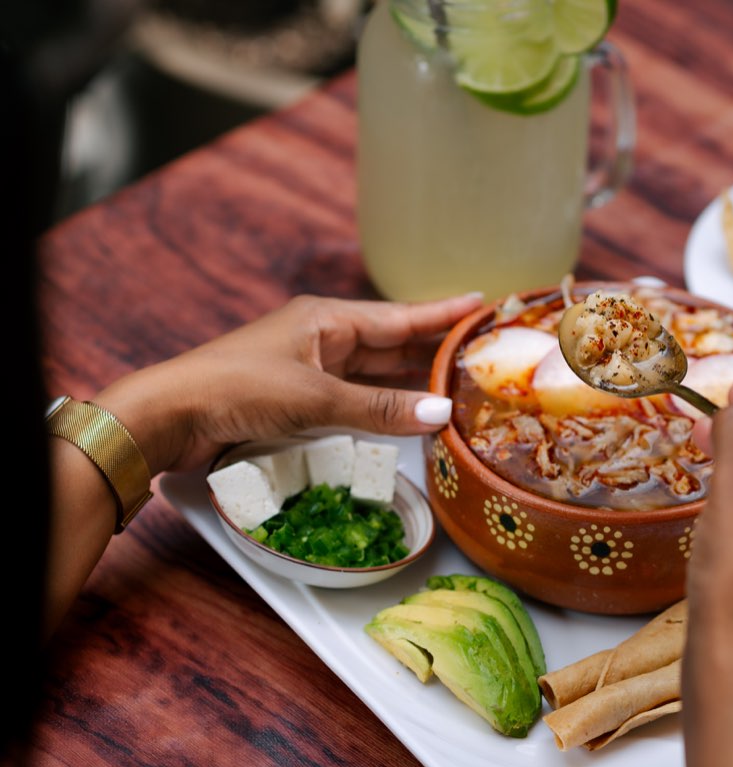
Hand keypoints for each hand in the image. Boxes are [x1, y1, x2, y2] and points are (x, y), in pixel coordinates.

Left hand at [92, 293, 481, 473]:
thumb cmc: (237, 388)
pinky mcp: (298, 402)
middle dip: (434, 349)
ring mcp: (311, 371)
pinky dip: (384, 407)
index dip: (442, 312)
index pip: (400, 316)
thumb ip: (379, 409)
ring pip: (375, 374)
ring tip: (458, 386)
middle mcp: (323, 340)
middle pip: (392, 343)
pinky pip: (356, 400)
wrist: (168, 415)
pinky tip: (408, 416)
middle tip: (482, 355)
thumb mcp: (314, 398)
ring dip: (411, 382)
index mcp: (326, 320)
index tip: (482, 302)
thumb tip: (440, 414)